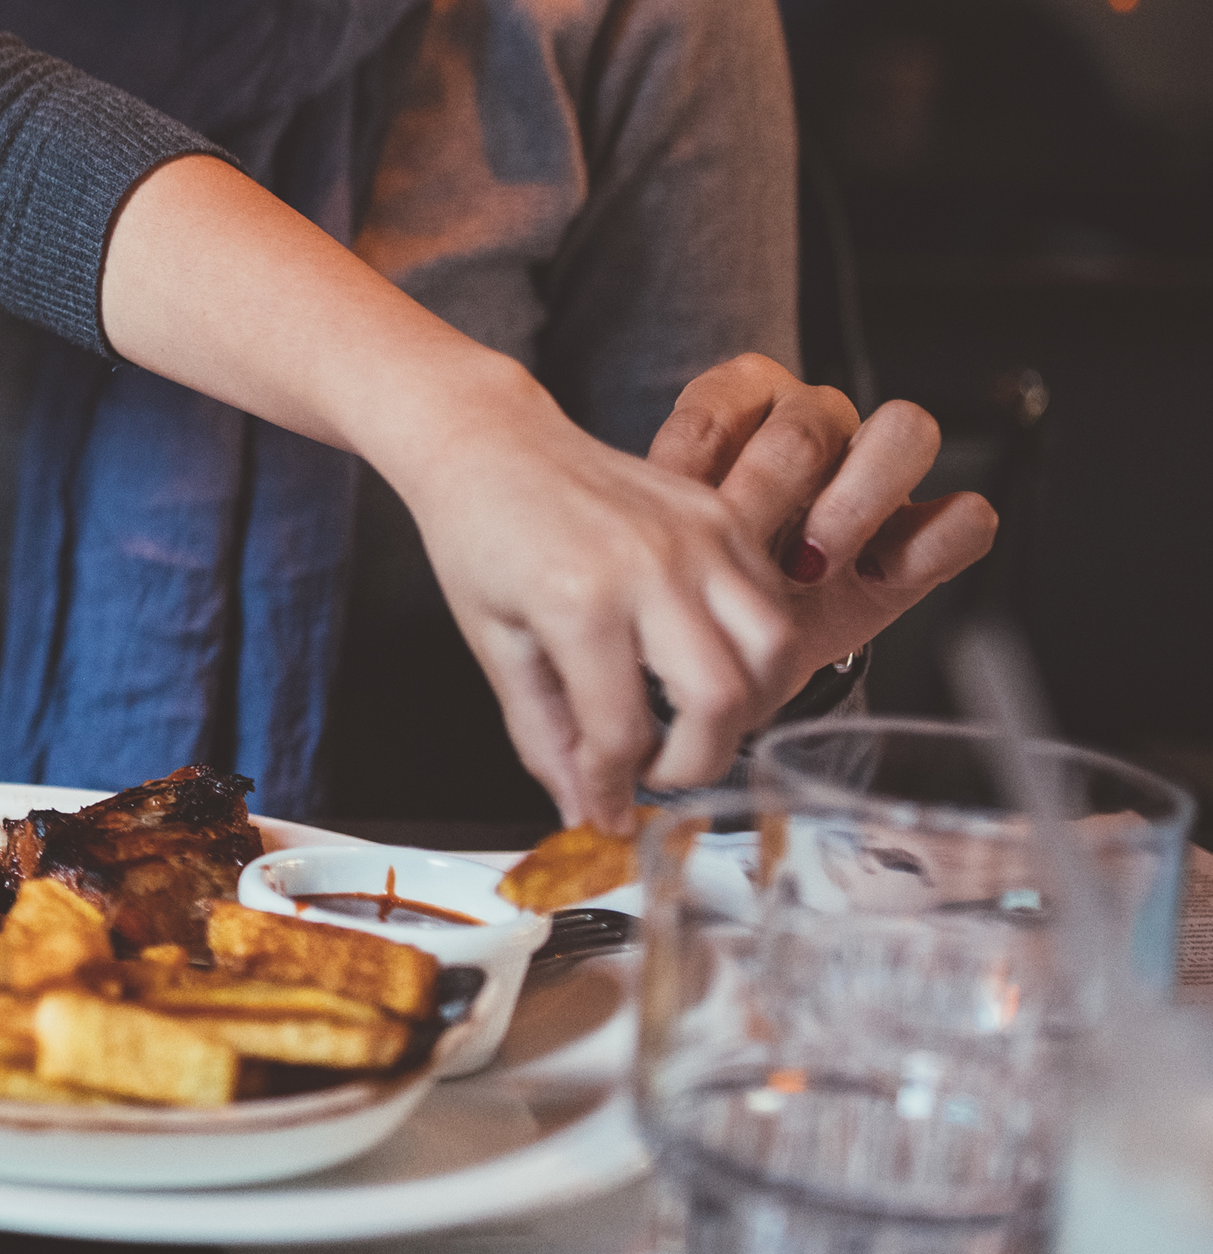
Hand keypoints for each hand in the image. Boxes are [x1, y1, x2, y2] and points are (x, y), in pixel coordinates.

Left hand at [376, 354, 797, 831]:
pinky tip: (709, 662)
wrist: (489, 441)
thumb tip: (584, 812)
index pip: (622, 731)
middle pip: (723, 700)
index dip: (614, 787)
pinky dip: (758, 650)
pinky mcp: (722, 513)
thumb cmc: (479, 535)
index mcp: (578, 599)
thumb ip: (543, 735)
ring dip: (746, 708)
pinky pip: (774, 600)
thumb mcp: (495, 643)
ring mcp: (698, 533)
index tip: (605, 807)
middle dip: (697, 761)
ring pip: (773, 651)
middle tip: (658, 770)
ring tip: (693, 722)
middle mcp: (651, 564)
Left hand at [645, 354, 997, 704]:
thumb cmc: (699, 570)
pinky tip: (874, 578)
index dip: (696, 465)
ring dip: (854, 502)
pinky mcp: (930, 530)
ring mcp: (880, 468)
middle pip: (814, 420)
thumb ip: (654, 510)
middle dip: (771, 493)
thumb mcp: (663, 536)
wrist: (742, 641)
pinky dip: (927, 545)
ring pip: (906, 432)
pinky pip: (966, 515)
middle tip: (741, 548)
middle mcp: (816, 417)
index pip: (721, 405)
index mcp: (742, 397)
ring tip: (808, 564)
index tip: (674, 520)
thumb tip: (634, 515)